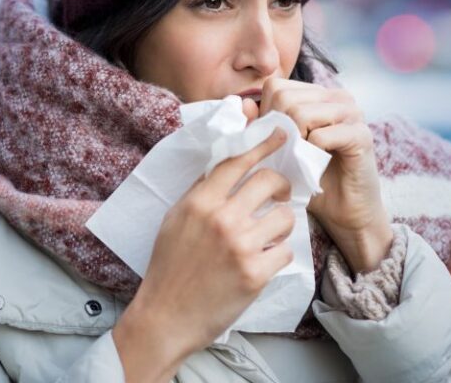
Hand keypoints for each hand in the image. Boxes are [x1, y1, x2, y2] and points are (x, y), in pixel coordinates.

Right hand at [114, 127, 294, 380]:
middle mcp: (222, 218)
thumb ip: (201, 191)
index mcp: (200, 201)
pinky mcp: (255, 274)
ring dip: (281, 224)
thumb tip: (227, 164)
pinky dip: (278, 255)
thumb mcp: (175, 219)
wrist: (165, 316)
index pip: (238, 161)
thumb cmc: (168, 266)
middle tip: (280, 195)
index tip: (281, 134)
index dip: (262, 144)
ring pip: (284, 217)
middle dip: (281, 186)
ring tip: (269, 235)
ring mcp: (240, 246)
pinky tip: (264, 261)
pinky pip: (285, 251)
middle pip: (269, 181)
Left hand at [257, 77, 392, 272]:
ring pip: (300, 114)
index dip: (267, 114)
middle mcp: (337, 96)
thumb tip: (243, 104)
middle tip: (287, 154)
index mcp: (318, 94)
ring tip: (300, 160)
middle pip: (286, 98)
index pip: (276, 86)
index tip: (274, 141)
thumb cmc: (309, 178)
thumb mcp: (278, 149)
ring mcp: (352, 113)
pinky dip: (310, 155)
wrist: (345, 212)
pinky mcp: (361, 134)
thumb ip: (260, 126)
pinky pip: (320, 136)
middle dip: (278, 131)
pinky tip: (316, 165)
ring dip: (293, 144)